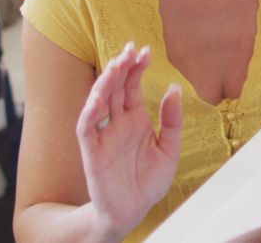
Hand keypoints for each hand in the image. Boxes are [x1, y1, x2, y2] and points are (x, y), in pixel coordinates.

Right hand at [77, 43, 182, 238]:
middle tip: (130, 48)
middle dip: (121, 67)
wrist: (133, 212)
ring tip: (115, 64)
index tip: (146, 51)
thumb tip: (174, 89)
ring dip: (105, 82)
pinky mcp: (92, 152)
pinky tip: (98, 97)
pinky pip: (86, 127)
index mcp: (135, 119)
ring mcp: (103, 135)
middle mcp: (117, 123)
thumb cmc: (147, 182)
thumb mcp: (169, 149)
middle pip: (116, 88)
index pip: (132, 86)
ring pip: (99, 101)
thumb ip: (172, 120)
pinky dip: (89, 111)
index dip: (137, 68)